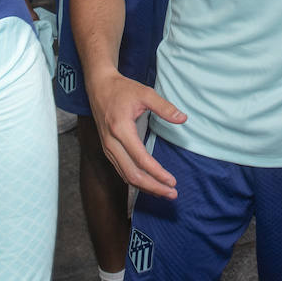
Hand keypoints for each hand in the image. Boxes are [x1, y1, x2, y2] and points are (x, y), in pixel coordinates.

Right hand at [88, 70, 187, 197]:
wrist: (99, 87)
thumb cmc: (122, 89)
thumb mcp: (145, 93)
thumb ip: (164, 107)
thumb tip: (183, 118)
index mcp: (120, 129)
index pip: (140, 159)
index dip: (157, 173)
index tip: (172, 181)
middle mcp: (111, 143)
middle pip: (132, 174)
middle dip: (153, 187)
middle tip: (172, 193)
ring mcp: (107, 148)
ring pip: (126, 175)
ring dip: (145, 187)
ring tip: (164, 192)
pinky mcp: (108, 150)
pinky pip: (121, 170)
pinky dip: (136, 181)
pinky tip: (149, 184)